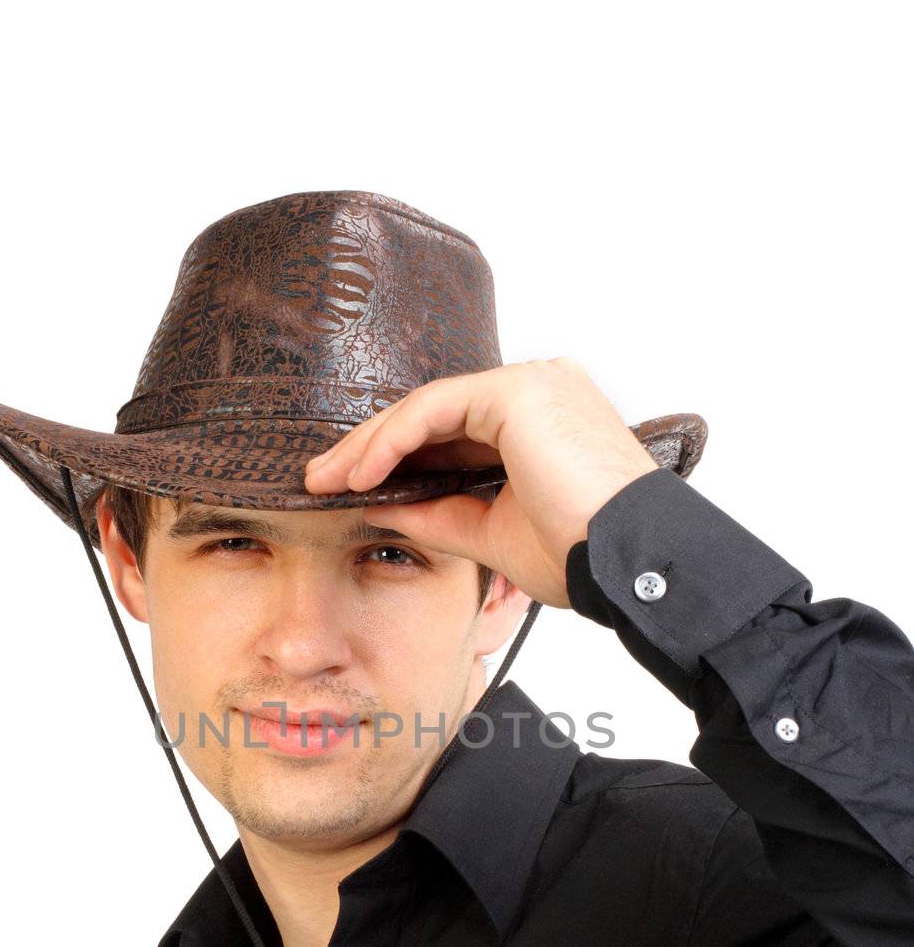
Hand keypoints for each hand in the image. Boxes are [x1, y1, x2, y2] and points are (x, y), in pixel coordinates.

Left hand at [303, 357, 659, 608]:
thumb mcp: (493, 535)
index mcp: (540, 422)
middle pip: (433, 414)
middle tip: (318, 478)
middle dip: (370, 448)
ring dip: (370, 444)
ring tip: (327, 478)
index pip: (451, 431)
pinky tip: (361, 473)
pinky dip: (392, 439)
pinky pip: (434, 408)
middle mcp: (539, 391)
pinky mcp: (517, 391)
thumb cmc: (582, 554)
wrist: (627, 562)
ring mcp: (531, 384)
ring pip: (426, 407)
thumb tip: (382, 508)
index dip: (395, 459)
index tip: (349, 490)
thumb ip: (440, 516)